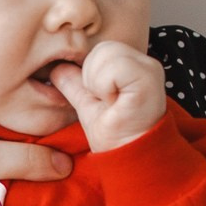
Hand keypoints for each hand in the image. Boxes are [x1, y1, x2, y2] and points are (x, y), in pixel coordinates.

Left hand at [50, 40, 166, 151]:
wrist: (128, 158)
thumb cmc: (114, 136)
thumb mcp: (87, 105)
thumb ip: (74, 84)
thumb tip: (57, 67)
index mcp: (133, 65)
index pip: (99, 49)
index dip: (90, 74)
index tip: (102, 99)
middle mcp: (145, 62)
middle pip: (101, 48)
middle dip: (92, 77)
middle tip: (106, 101)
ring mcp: (149, 68)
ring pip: (105, 52)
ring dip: (98, 83)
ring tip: (111, 102)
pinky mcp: (148, 77)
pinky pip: (112, 66)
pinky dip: (105, 86)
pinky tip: (115, 103)